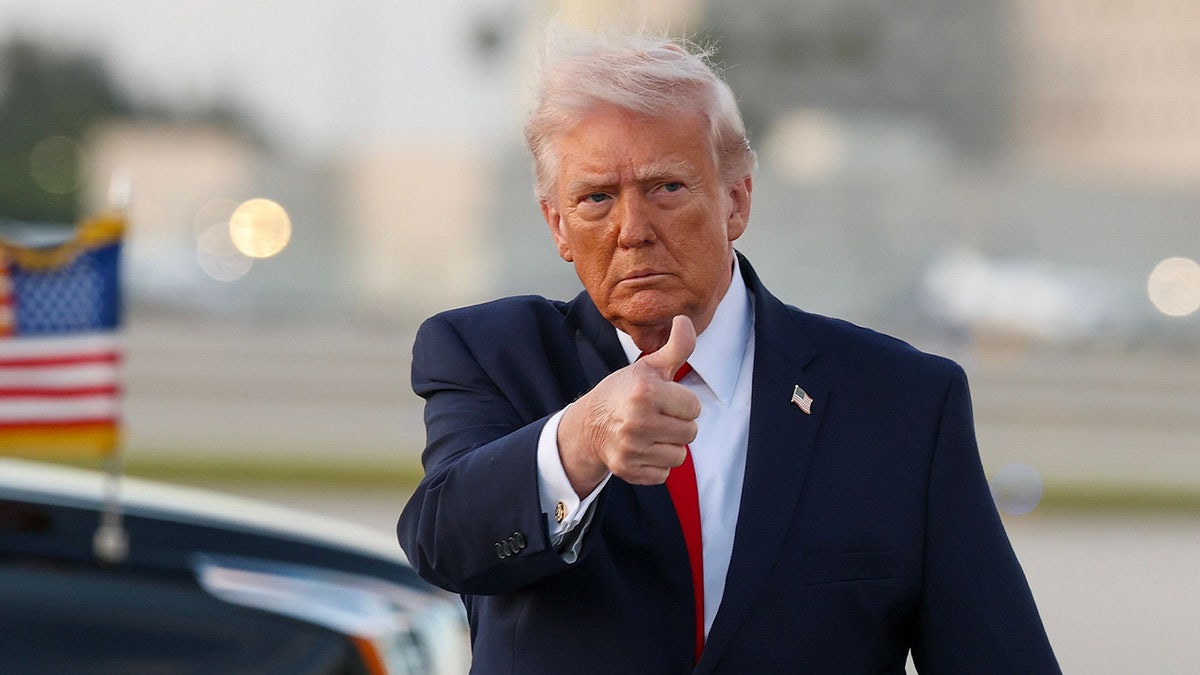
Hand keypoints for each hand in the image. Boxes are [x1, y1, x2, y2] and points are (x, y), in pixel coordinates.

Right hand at [558, 315, 701, 495]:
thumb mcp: (649, 366)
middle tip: (658, 416)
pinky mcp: (628, 469)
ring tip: (652, 433)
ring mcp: (631, 448)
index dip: (682, 403)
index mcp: (646, 392)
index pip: (694, 408)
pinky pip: (663, 473)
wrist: (589, 423)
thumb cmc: (624, 391)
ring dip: (669, 445)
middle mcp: (637, 421)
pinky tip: (643, 449)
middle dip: (678, 424)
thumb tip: (684, 319)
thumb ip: (675, 346)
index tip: (665, 399)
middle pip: (690, 433)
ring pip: (679, 455)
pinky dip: (656, 463)